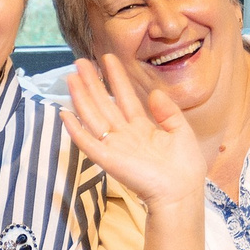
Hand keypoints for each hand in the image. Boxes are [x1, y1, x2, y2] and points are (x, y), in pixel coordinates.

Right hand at [56, 56, 205, 208]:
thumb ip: (168, 112)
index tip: (108, 58)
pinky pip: (87, 143)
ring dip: (81, 98)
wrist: (181, 191)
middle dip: (92, 83)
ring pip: (93, 117)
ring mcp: (115, 147)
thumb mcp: (181, 131)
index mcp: (142, 128)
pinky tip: (65, 114)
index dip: (116, 78)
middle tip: (80, 61)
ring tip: (71, 76)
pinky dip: (75, 130)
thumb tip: (153, 92)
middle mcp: (125, 135)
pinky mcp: (107, 160)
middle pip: (104, 104)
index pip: (125, 97)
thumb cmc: (185, 166)